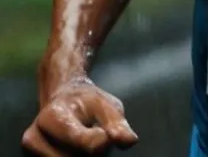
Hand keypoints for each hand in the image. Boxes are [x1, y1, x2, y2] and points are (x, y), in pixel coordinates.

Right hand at [21, 78, 137, 155]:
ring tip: (86, 140)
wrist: (63, 101)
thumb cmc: (89, 103)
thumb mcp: (107, 106)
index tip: (105, 136)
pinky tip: (77, 149)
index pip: (75, 137)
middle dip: (92, 151)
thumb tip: (129, 141)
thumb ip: (118, 124)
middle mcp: (35, 136)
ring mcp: (33, 152)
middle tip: (96, 134)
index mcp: (53, 115)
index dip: (94, 141)